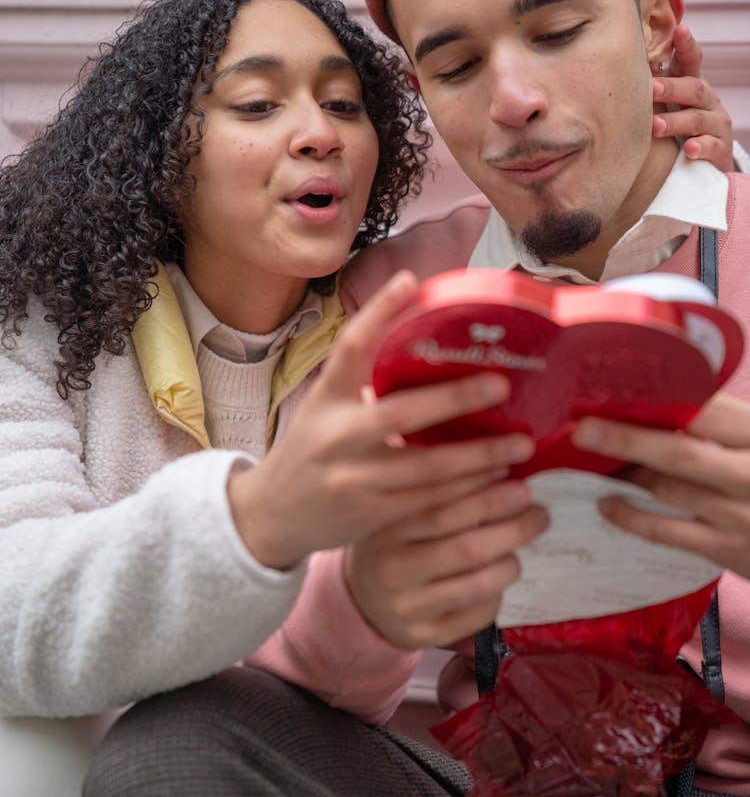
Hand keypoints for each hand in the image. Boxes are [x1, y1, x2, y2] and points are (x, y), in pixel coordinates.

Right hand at [229, 270, 536, 569]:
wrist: (272, 515)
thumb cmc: (312, 449)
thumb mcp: (326, 407)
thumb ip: (365, 382)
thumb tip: (425, 338)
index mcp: (326, 398)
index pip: (351, 347)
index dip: (379, 311)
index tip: (411, 281)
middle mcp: (336, 435)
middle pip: (400, 413)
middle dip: (455, 399)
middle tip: (502, 384)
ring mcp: (352, 478)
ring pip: (426, 467)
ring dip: (478, 457)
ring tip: (520, 444)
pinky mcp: (370, 515)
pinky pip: (427, 503)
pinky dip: (466, 492)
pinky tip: (498, 481)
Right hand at [345, 486, 548, 648]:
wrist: (362, 599)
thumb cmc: (392, 541)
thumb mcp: (398, 510)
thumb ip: (434, 489)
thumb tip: (495, 463)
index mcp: (383, 529)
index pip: (441, 505)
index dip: (481, 485)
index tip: (511, 468)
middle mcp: (392, 570)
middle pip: (468, 547)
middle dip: (513, 525)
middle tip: (538, 509)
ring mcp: (409, 608)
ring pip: (481, 583)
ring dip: (512, 559)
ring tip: (520, 543)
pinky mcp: (426, 637)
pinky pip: (480, 613)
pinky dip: (498, 592)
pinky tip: (497, 574)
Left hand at [571, 392, 749, 577]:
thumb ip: (725, 423)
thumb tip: (665, 400)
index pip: (709, 410)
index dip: (661, 400)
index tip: (616, 392)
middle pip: (681, 451)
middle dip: (627, 438)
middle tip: (583, 428)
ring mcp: (740, 514)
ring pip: (668, 489)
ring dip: (625, 474)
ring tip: (589, 460)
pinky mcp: (727, 549)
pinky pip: (668, 531)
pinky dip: (631, 517)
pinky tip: (605, 503)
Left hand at [652, 25, 733, 171]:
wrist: (700, 158)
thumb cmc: (674, 124)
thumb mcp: (664, 103)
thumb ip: (650, 84)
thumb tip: (614, 62)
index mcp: (692, 84)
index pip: (692, 60)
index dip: (687, 45)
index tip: (680, 30)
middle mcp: (708, 101)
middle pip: (693, 88)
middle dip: (672, 88)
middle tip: (651, 89)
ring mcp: (717, 124)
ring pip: (698, 119)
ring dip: (676, 121)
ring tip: (655, 126)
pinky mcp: (720, 149)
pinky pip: (713, 146)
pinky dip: (702, 147)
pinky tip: (690, 150)